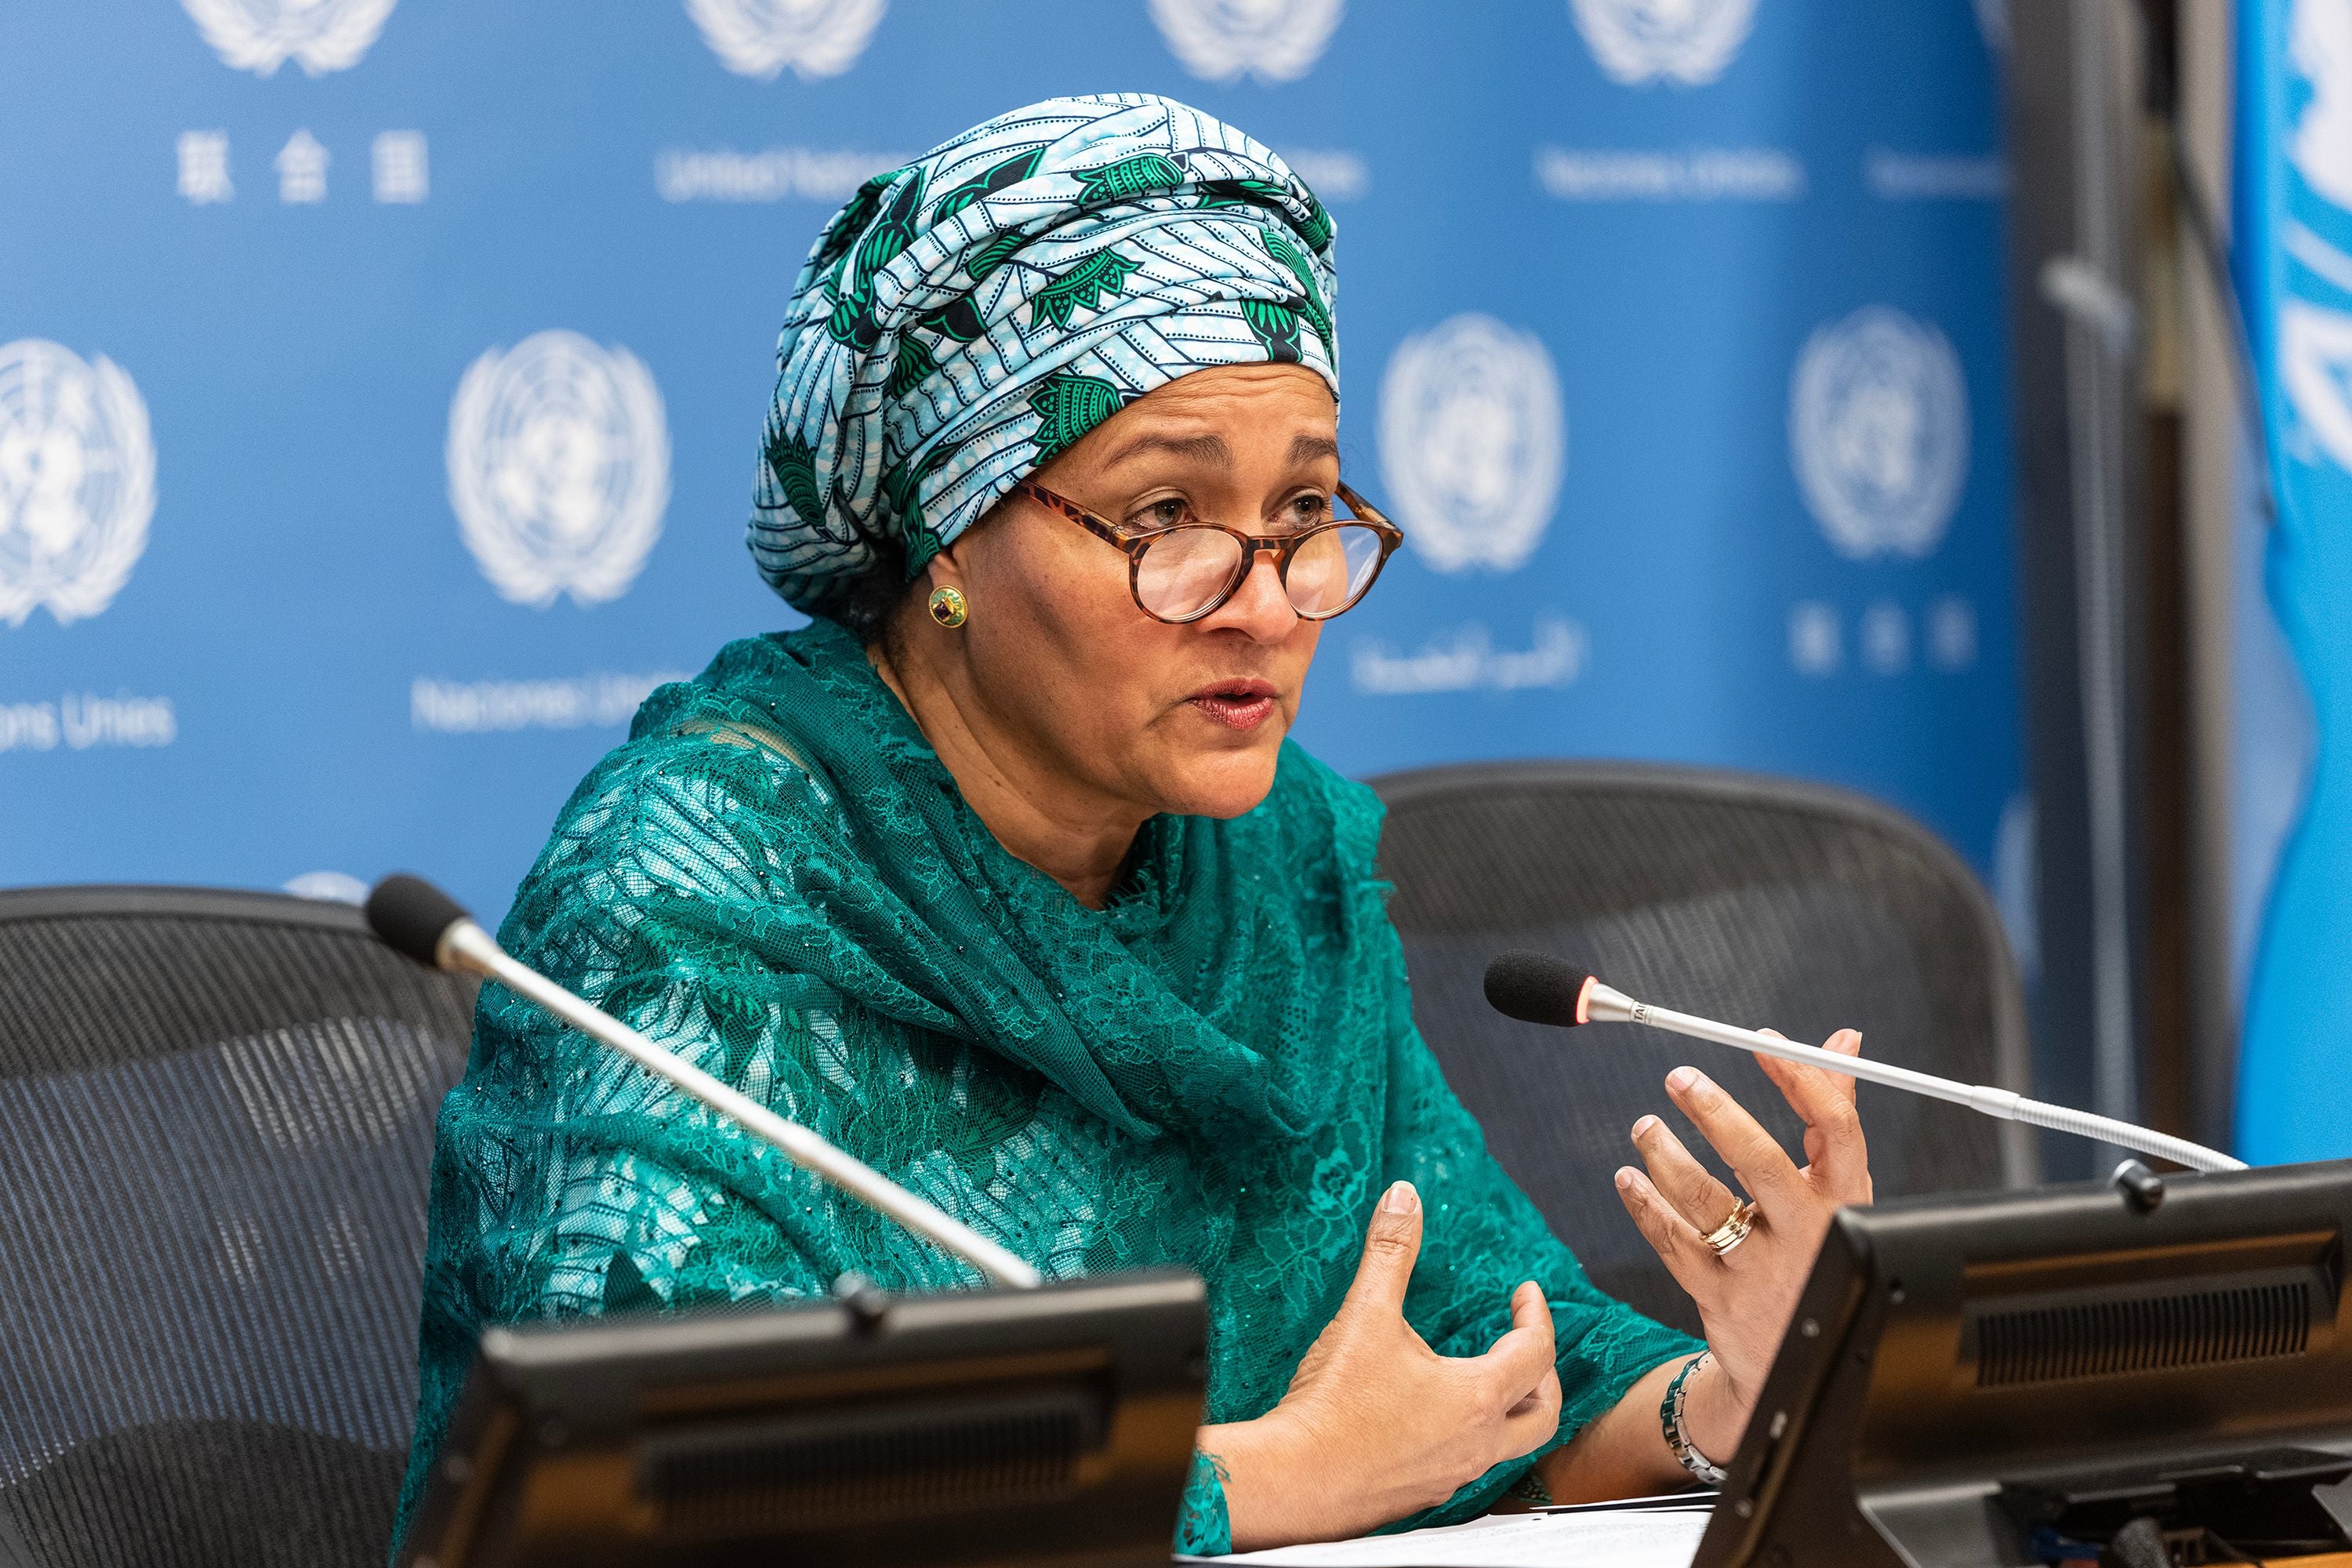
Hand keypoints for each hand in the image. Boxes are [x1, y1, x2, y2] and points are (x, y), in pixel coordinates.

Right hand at [1203, 1180, 1563, 1549]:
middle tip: (1524, 1342)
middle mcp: (1476, 1444)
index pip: (1536, 1353)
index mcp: (1476, 1398)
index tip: (1525, 1292)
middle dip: (1545, 1374)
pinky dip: (1471, 1435)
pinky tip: (1437, 1418)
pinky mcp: (1423, 1494)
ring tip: (1484, 1378)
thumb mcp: (1366, 1315)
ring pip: (1508, 1446)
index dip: (1536, 1315)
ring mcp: (1452, 1475)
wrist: (1294, 1478)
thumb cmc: (1335, 1403)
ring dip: (1509, 1409)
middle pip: (1544, 1414)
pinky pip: (1469, 1465)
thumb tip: (1404, 1196)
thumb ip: (1390, 1253)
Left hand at [1613, 1029, 1872, 1462]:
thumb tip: (1842, 1042)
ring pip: (1705, 1203)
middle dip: (1717, 1114)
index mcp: (1846, 1201)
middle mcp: (1808, 1234)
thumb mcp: (1841, 1193)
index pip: (1833, 1128)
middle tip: (1681, 1079)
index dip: (1798, 1078)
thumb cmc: (1817, 1254)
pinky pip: (1673, 1242)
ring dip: (1666, 1157)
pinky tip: (1629, 1178)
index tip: (1762, 1042)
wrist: (1800, 1362)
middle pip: (1762, 1162)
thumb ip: (1832, 1114)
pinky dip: (1645, 1205)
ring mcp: (1762, 1269)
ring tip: (1645, 1127)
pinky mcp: (1721, 1297)